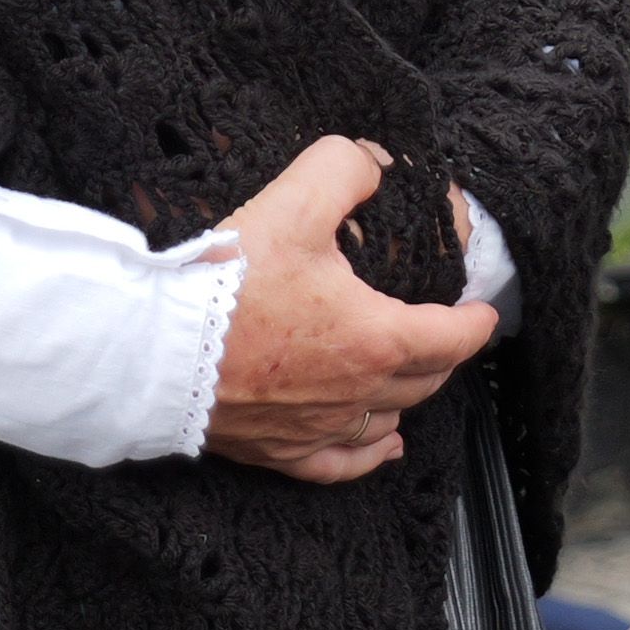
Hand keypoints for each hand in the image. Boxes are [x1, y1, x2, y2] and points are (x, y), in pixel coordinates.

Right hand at [200, 137, 493, 483]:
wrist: (145, 351)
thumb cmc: (222, 284)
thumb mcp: (294, 202)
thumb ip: (345, 170)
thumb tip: (373, 163)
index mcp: (376, 339)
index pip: (453, 337)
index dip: (476, 321)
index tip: (483, 309)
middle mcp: (355, 394)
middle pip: (425, 380)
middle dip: (444, 353)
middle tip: (444, 328)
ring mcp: (314, 429)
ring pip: (385, 420)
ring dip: (408, 397)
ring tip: (415, 377)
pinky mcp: (272, 451)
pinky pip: (336, 465)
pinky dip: (368, 455)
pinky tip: (384, 447)